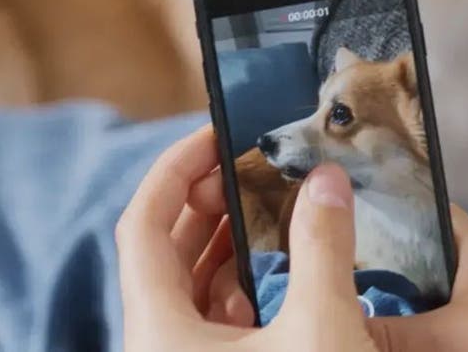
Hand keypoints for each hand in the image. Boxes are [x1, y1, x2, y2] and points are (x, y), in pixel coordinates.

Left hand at [117, 126, 378, 351]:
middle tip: (248, 166)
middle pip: (165, 251)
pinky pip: (213, 322)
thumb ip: (322, 250)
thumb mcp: (320, 331)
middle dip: (208, 202)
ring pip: (190, 289)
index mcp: (157, 330)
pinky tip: (277, 274)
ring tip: (267, 208)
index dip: (174, 169)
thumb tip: (327, 179)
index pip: (141, 224)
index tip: (215, 137)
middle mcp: (157, 346)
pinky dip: (241, 288)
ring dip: (227, 246)